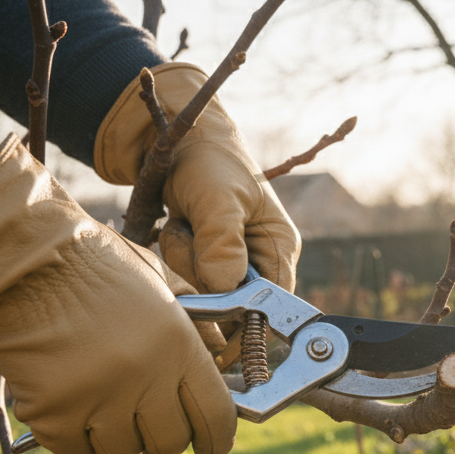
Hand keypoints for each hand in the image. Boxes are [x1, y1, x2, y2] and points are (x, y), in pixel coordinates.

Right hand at [0, 135, 236, 453]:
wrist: (20, 257)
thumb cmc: (92, 266)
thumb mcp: (159, 283)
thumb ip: (195, 325)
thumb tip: (224, 355)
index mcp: (178, 345)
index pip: (216, 416)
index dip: (216, 440)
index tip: (210, 448)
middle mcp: (144, 376)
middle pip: (168, 443)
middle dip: (159, 437)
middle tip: (142, 418)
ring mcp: (97, 397)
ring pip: (120, 450)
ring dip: (110, 433)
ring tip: (95, 395)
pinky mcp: (52, 412)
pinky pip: (70, 447)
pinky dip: (67, 432)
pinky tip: (62, 396)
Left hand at [94, 62, 299, 294]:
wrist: (177, 140)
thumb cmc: (208, 161)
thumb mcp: (216, 197)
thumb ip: (222, 243)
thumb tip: (226, 287)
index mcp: (278, 246)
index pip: (273, 302)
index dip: (247, 313)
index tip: (213, 301)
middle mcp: (260, 259)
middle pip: (233, 300)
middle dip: (204, 271)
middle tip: (193, 230)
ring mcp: (231, 260)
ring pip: (205, 289)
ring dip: (185, 257)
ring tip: (186, 221)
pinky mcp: (207, 258)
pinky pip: (186, 275)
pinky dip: (176, 253)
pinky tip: (180, 226)